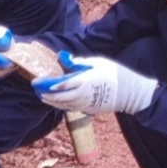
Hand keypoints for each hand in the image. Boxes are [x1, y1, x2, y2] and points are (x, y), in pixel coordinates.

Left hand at [31, 51, 158, 115]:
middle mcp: (83, 94)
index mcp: (84, 81)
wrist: (128, 91)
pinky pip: (72, 109)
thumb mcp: (97, 62)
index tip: (39, 83)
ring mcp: (86, 104)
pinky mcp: (89, 109)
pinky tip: (57, 103)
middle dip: (47, 95)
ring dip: (53, 102)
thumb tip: (65, 58)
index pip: (63, 84)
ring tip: (43, 98)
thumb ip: (80, 62)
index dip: (50, 85)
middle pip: (60, 98)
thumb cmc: (113, 73)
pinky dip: (62, 106)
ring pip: (64, 105)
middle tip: (38, 91)